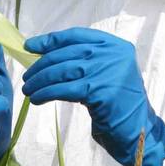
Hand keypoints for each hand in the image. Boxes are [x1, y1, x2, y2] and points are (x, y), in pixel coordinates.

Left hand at [22, 28, 164, 165]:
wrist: (137, 130)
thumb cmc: (118, 104)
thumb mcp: (107, 74)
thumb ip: (86, 61)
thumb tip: (46, 56)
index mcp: (116, 45)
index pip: (76, 35)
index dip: (50, 40)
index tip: (30, 46)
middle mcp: (113, 54)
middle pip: (66, 53)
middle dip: (41, 65)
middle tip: (27, 77)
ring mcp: (107, 71)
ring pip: (62, 71)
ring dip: (40, 80)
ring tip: (29, 89)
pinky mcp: (99, 90)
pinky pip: (64, 89)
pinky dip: (46, 93)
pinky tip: (37, 98)